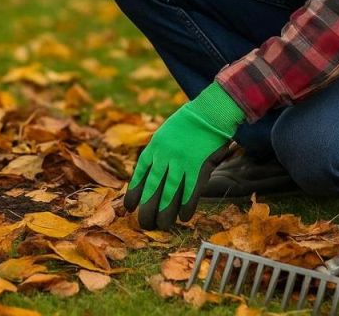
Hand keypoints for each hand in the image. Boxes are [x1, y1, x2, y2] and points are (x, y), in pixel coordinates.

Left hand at [124, 83, 243, 229]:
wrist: (209, 113)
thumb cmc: (188, 124)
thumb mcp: (165, 134)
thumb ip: (158, 154)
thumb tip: (150, 175)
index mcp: (155, 147)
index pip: (140, 174)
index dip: (134, 192)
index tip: (129, 207)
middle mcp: (165, 156)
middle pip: (153, 187)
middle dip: (147, 208)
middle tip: (144, 223)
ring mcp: (182, 162)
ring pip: (170, 193)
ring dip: (165, 212)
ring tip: (161, 226)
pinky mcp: (199, 167)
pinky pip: (191, 191)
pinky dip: (186, 206)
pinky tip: (183, 217)